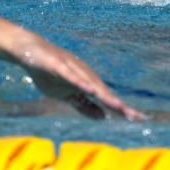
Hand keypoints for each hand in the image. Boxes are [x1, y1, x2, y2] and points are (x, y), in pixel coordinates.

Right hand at [13, 34, 143, 119]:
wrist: (29, 50)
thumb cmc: (50, 73)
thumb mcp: (67, 95)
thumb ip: (84, 105)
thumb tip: (103, 117)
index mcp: (88, 83)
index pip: (108, 99)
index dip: (123, 109)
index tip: (140, 119)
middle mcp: (85, 74)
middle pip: (105, 92)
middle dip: (120, 105)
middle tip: (137, 117)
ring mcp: (73, 68)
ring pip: (92, 84)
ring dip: (106, 96)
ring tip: (120, 107)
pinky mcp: (58, 64)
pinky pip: (71, 75)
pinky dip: (82, 82)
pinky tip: (91, 90)